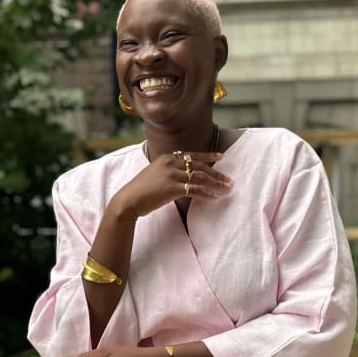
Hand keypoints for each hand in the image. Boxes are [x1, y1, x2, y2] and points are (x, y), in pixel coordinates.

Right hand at [110, 150, 231, 218]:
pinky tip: (214, 198)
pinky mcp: (173, 187)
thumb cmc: (141, 191)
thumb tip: (184, 178)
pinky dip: (206, 194)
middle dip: (217, 173)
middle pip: (200, 166)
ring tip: (226, 189)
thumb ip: (169, 172)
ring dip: (216, 184)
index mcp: (166, 158)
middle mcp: (170, 163)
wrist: (128, 200)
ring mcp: (172, 174)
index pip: (192, 155)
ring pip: (200, 177)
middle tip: (229, 180)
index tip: (222, 156)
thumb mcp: (155, 174)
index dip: (209, 155)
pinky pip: (195, 190)